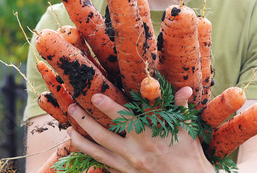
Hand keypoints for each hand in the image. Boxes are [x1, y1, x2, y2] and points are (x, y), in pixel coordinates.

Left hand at [67, 87, 214, 172]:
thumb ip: (180, 107)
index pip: (125, 118)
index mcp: (149, 135)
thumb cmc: (189, 153)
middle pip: (102, 135)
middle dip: (84, 120)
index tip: (95, 96)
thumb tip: (186, 90)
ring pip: (98, 152)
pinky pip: (104, 165)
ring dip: (80, 140)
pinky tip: (82, 149)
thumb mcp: (186, 129)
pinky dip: (91, 156)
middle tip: (71, 107)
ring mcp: (128, 165)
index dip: (108, 107)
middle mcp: (135, 151)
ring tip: (67, 129)